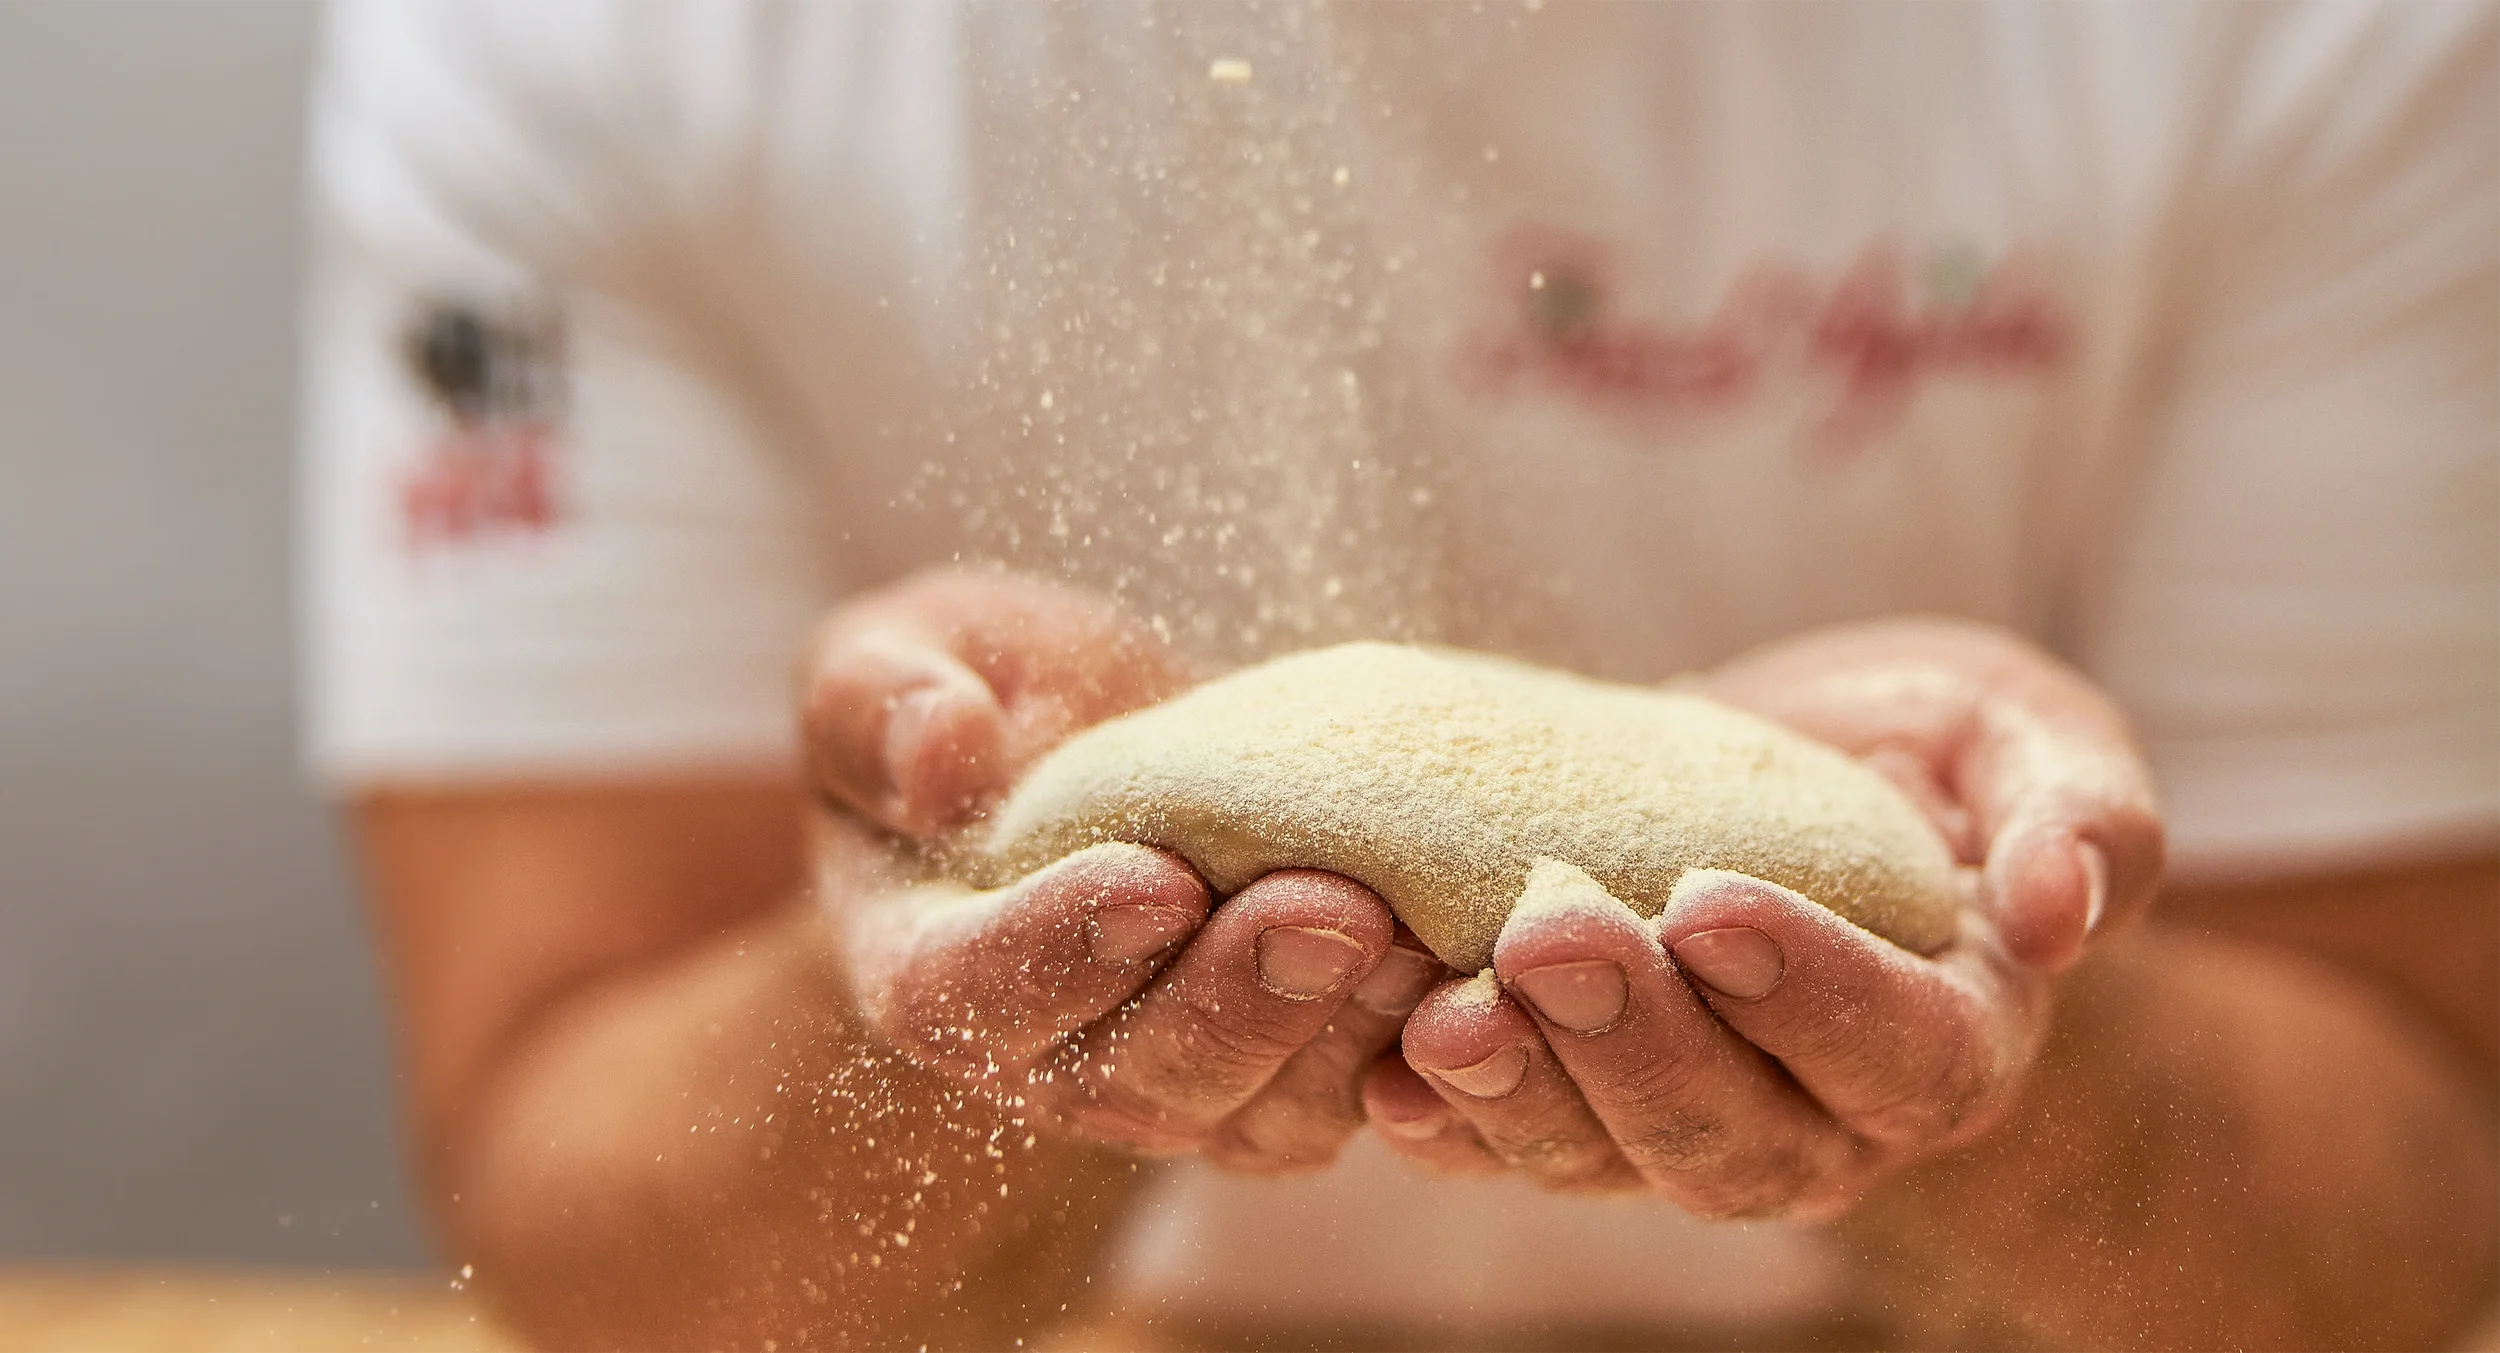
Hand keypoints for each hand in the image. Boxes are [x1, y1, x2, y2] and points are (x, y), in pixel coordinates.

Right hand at [805, 568, 1439, 1172]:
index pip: (970, 993)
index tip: (1156, 877)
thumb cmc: (984, 696)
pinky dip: (1406, 1058)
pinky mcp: (1275, 1090)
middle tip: (1336, 910)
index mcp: (922, 964)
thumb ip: (879, 700)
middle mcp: (1040, 1062)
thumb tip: (940, 754)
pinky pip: (1340, 1108)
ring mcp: (1166, 1090)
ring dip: (1341, 1033)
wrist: (1108, 751)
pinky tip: (1464, 976)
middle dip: (1241, 999)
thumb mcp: (896, 655)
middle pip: (1134, 1074)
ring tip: (1420, 939)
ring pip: (1254, 1110)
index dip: (1061, 949)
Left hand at [1365, 617, 2163, 1216]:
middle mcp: (1821, 1123)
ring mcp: (1685, 1132)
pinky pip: (1505, 1147)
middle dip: (1637, 1041)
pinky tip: (1383, 1064)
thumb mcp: (2021, 736)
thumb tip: (2063, 911)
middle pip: (1734, 1134)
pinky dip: (1442, 1120)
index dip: (1810, 992)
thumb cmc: (1913, 757)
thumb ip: (2081, 812)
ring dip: (1522, 1092)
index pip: (1900, 1050)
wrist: (1775, 785)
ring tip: (1448, 1009)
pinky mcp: (1573, 1112)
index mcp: (1949, 1039)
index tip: (1712, 902)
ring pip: (1606, 1157)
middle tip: (1554, 930)